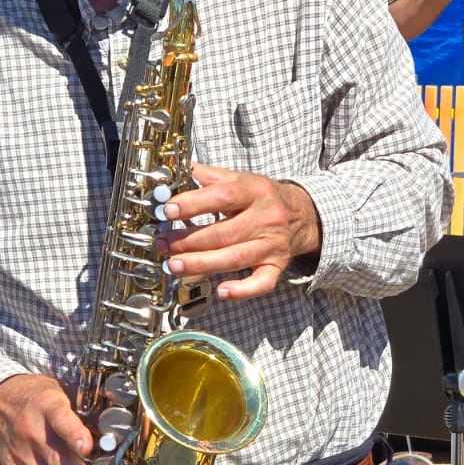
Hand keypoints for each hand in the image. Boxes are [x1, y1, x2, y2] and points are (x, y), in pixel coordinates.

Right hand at [0, 373, 97, 464]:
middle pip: (56, 461)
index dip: (74, 434)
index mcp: (46, 408)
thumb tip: (116, 427)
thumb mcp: (58, 391)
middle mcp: (32, 435)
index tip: (87, 446)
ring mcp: (22, 458)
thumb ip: (82, 410)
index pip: (61, 421)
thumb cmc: (36, 397)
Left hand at [157, 164, 320, 299]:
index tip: (168, 210)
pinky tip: (221, 291)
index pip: (222, 196)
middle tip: (162, 244)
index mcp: (255, 191)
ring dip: (201, 264)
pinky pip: (262, 282)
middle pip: (224, 233)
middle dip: (188, 241)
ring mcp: (272, 244)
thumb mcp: (239, 179)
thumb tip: (173, 173)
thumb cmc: (261, 197)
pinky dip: (243, 290)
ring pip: (235, 258)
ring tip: (174, 265)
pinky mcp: (276, 266)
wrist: (301, 214)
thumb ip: (207, 176)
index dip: (193, 204)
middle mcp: (267, 218)